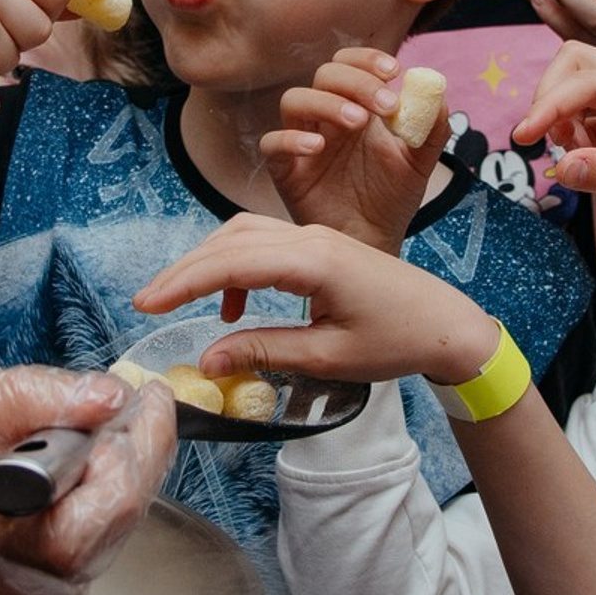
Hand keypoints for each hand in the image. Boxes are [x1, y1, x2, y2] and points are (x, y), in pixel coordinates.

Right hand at [0, 362, 175, 594]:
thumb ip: (29, 396)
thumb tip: (107, 394)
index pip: (104, 502)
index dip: (140, 448)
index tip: (150, 400)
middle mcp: (2, 589)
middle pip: (111, 530)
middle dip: (130, 464)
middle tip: (123, 417)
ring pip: (97, 556)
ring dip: (104, 499)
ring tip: (76, 454)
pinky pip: (70, 580)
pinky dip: (75, 533)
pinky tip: (50, 501)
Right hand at [133, 215, 494, 389]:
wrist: (447, 324)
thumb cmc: (397, 341)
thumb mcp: (328, 357)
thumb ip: (265, 351)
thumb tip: (209, 359)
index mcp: (313, 261)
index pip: (231, 262)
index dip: (184, 282)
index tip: (147, 304)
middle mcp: (310, 238)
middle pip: (229, 240)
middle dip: (184, 270)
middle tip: (148, 303)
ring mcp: (315, 237)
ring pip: (243, 235)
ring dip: (208, 264)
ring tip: (183, 303)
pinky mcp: (319, 246)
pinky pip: (263, 243)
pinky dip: (236, 266)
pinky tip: (234, 307)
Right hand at [263, 47, 440, 251]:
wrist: (374, 242)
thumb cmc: (391, 199)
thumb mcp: (420, 162)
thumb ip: (432, 127)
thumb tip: (438, 92)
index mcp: (355, 106)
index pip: (349, 64)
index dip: (367, 59)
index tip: (394, 71)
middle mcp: (325, 119)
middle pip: (324, 75)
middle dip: (356, 82)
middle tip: (385, 106)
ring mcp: (302, 142)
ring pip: (293, 100)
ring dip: (326, 102)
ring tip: (358, 121)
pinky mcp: (285, 171)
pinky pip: (271, 143)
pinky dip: (290, 138)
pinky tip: (317, 147)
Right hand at [520, 42, 595, 276]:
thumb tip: (559, 167)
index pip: (590, 80)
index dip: (550, 104)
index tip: (523, 137)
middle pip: (580, 67)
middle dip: (551, 96)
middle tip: (541, 141)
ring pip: (582, 95)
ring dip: (562, 119)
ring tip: (567, 157)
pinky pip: (592, 127)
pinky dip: (575, 141)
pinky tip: (580, 166)